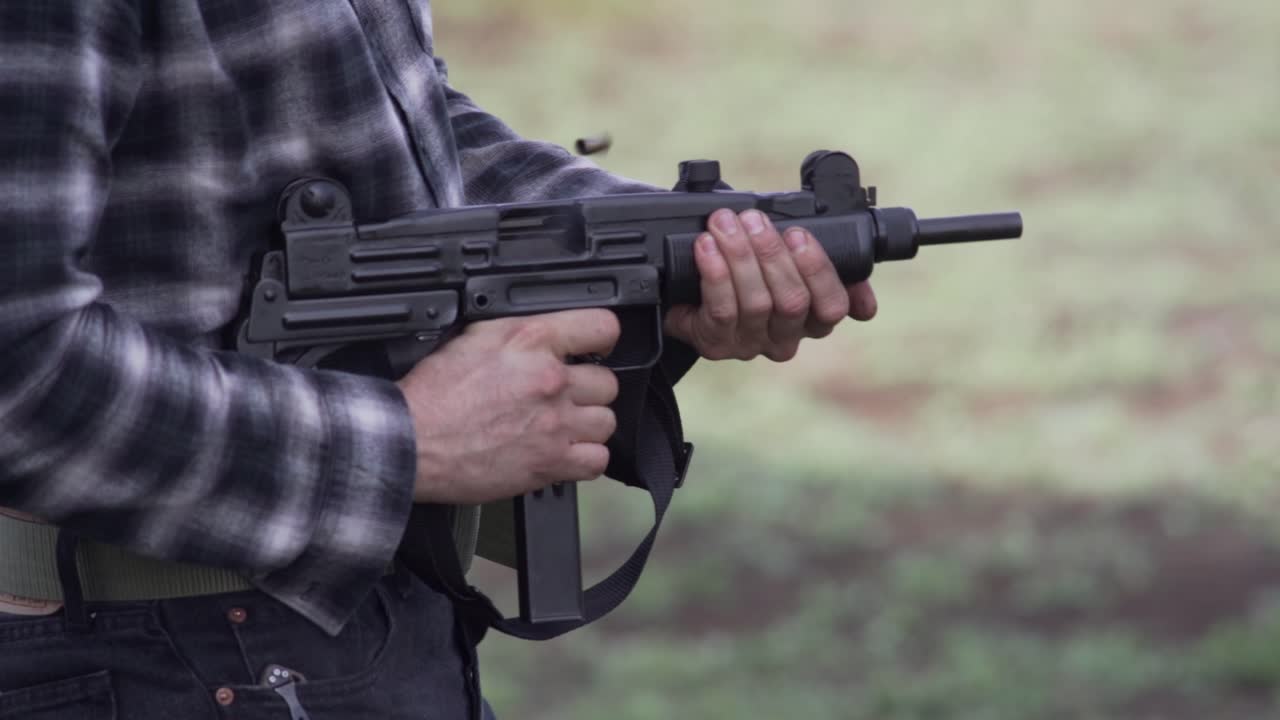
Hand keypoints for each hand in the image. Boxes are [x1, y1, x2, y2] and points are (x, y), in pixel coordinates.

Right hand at [396, 309, 620, 503]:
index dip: (600, 338)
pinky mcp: (550, 463)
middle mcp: (549, 380)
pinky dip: (585, 459)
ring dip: (587, 425)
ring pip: (606, 422)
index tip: (595, 348)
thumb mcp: (473, 336)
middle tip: (563, 395)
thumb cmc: (433, 395)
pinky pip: (596, 461)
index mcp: (530, 341)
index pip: (601, 327)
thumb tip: (545, 330)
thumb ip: (518, 332)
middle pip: (607, 382)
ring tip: (562, 426)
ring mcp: (554, 424)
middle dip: (587, 388)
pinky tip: (564, 452)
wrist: (411, 441)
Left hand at [665, 208, 877, 360]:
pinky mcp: (716, 345)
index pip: (833, 306)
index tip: (798, 234)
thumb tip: (867, 306)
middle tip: (754, 219)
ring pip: (756, 304)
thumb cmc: (750, 264)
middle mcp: (786, 338)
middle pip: (793, 302)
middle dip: (772, 254)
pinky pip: (721, 311)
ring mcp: (751, 345)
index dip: (818, 270)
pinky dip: (715, 274)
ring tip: (725, 224)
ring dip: (740, 257)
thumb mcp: (791, 258)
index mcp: (813, 319)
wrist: (690, 283)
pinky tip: (707, 248)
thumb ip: (831, 266)